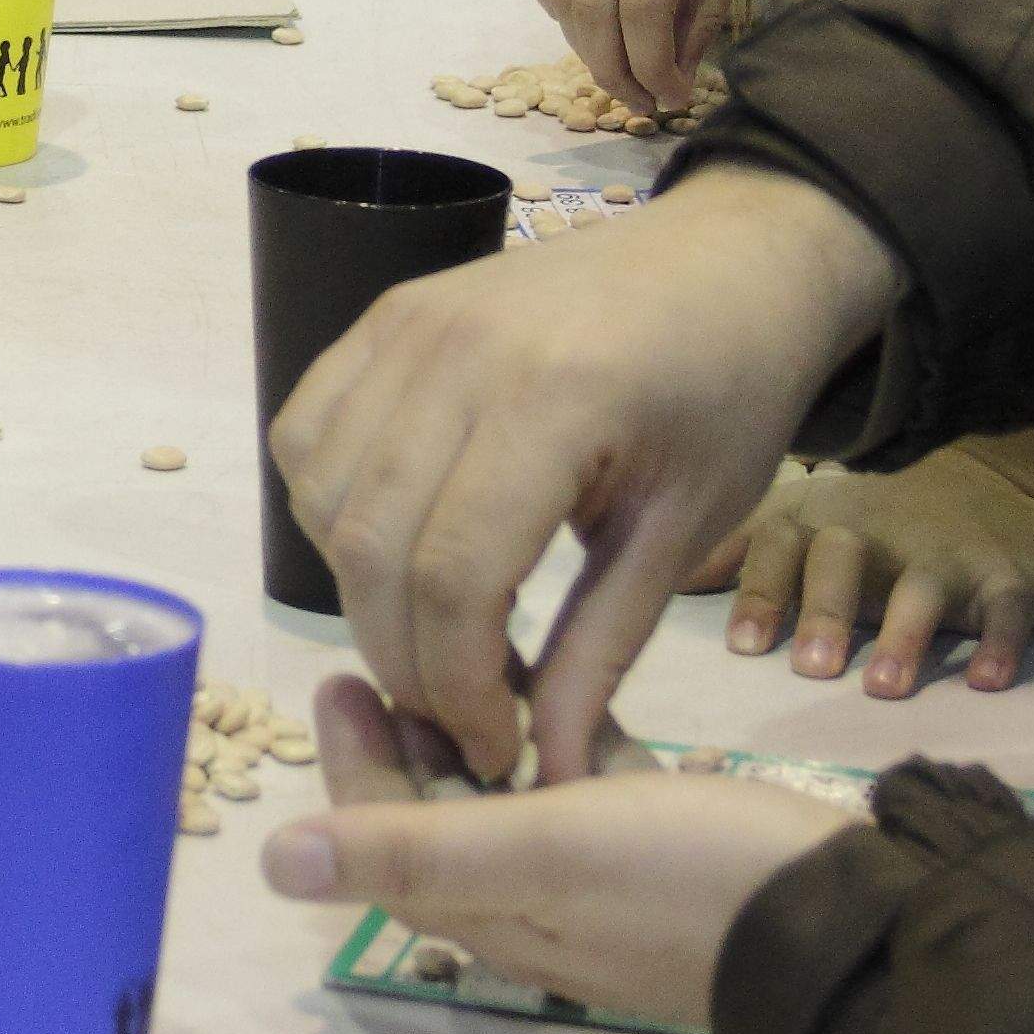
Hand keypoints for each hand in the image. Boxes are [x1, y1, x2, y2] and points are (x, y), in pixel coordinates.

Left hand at [259, 677, 852, 1031]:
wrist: (838, 922)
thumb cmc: (682, 878)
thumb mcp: (540, 851)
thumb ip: (413, 850)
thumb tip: (272, 862)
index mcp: (488, 908)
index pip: (387, 833)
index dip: (353, 760)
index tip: (338, 675)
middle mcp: (530, 901)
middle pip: (438, 814)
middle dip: (406, 738)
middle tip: (384, 649)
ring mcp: (596, 878)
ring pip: (508, 798)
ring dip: (478, 730)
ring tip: (468, 645)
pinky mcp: (655, 844)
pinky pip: (582, 784)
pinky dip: (560, 734)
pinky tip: (567, 677)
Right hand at [274, 165, 901, 783]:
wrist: (725, 261)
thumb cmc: (728, 394)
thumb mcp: (686, 531)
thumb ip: (604, 650)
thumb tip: (553, 772)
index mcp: (555, 400)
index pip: (454, 575)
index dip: (458, 684)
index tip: (497, 743)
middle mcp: (458, 352)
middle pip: (373, 547)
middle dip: (405, 658)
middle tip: (459, 711)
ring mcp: (408, 324)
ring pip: (324, 497)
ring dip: (360, 592)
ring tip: (433, 631)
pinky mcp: (384, 315)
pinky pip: (306, 433)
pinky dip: (326, 511)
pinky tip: (392, 547)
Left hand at [710, 420, 1033, 691]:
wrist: (995, 484)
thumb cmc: (875, 524)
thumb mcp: (803, 523)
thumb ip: (737, 551)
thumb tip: (659, 573)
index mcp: (817, 524)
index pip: (778, 546)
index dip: (760, 594)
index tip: (743, 648)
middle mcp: (876, 533)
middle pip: (843, 559)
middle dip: (825, 611)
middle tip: (812, 670)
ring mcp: (943, 555)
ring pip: (922, 588)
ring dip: (904, 637)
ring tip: (885, 688)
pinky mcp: (1005, 578)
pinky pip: (1005, 609)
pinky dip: (999, 645)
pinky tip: (986, 682)